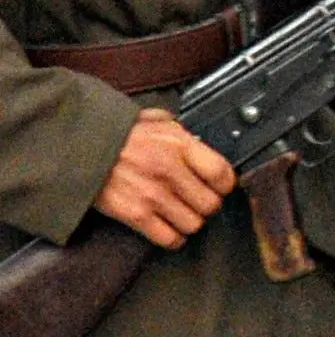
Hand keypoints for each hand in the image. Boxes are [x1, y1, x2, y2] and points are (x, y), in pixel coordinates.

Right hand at [93, 112, 232, 244]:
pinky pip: (167, 238)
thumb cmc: (122, 135)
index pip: (221, 173)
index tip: (222, 187)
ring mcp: (153, 196)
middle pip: (210, 204)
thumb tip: (202, 143)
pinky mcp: (134, 215)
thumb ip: (183, 133)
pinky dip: (173, 238)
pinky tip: (170, 230)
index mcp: (180, 146)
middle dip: (209, 205)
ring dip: (191, 222)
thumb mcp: (159, 121)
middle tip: (201, 202)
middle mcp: (170, 172)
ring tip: (185, 215)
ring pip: (193, 224)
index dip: (226, 184)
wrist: (83, 151)